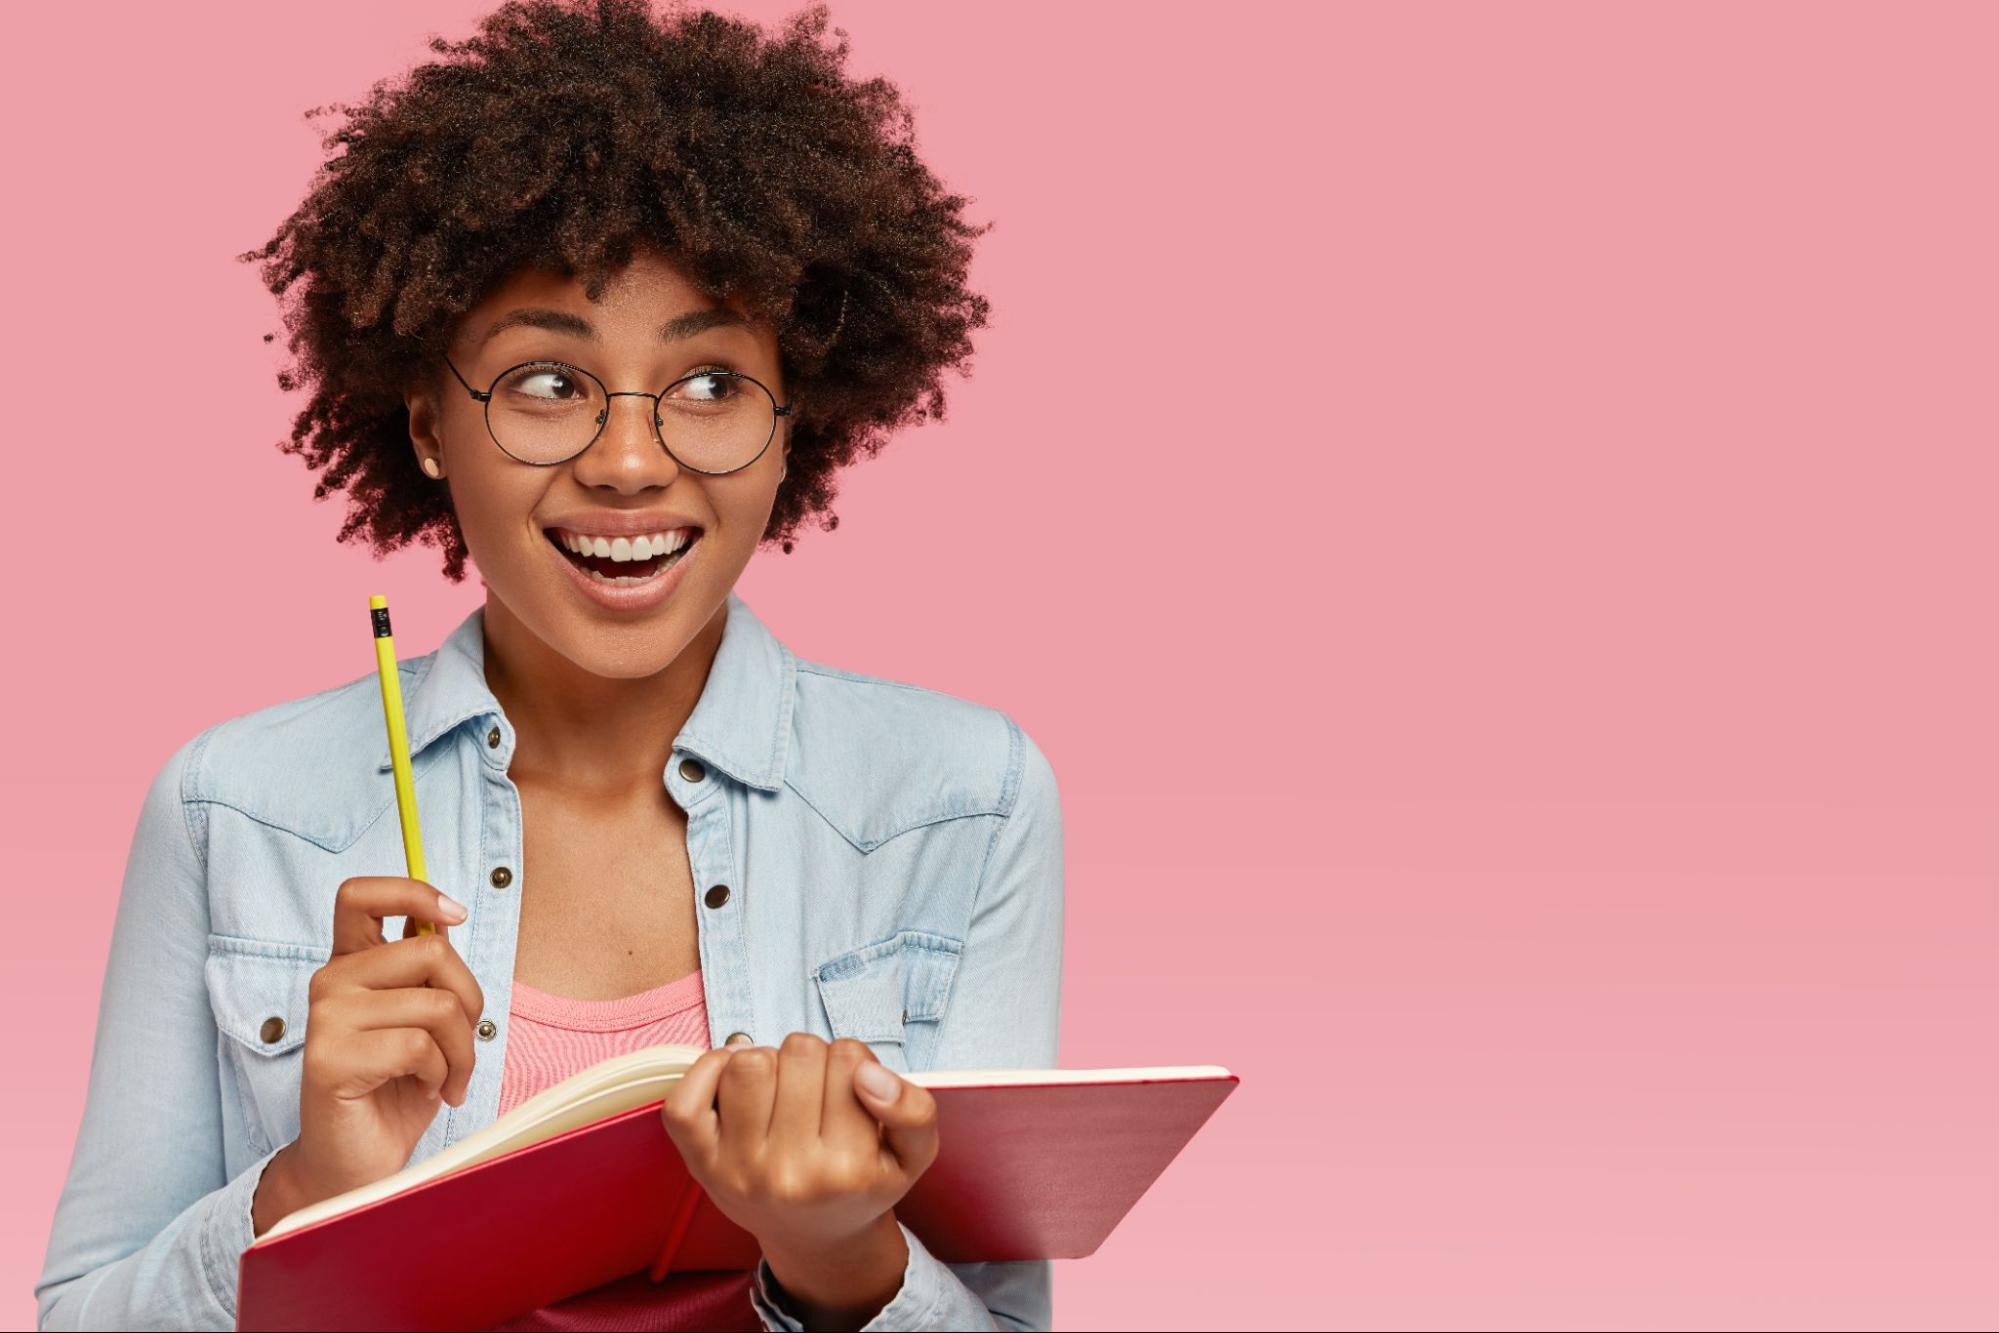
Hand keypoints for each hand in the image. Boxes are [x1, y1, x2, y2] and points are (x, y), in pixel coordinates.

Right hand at [251, 877, 483, 1235]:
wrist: (357, 1164)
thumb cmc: (396, 1089)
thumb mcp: (423, 1019)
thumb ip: (427, 971)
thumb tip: (446, 920)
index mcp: (351, 964)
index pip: (361, 894)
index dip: (414, 891)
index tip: (453, 915)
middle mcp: (331, 982)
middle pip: (432, 952)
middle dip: (470, 1001)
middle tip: (463, 1043)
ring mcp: (325, 1018)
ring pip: (437, 1005)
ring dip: (462, 1050)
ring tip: (445, 1076)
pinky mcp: (328, 1058)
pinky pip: (419, 1047)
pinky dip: (441, 1074)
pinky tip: (426, 1091)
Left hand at [659, 1033, 939, 1325]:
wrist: (816, 1238)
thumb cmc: (861, 1186)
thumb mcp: (912, 1157)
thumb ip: (915, 1111)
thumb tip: (869, 1075)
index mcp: (847, 1171)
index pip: (850, 1059)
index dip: (855, 1062)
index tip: (854, 1090)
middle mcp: (789, 1174)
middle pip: (799, 1051)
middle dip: (813, 1059)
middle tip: (818, 1092)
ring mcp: (738, 1169)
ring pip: (750, 1063)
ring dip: (769, 1061)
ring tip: (782, 1088)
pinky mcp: (700, 1164)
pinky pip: (686, 1098)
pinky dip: (708, 1070)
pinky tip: (734, 1077)